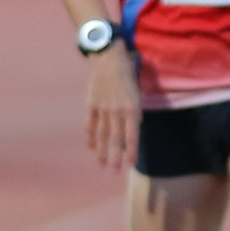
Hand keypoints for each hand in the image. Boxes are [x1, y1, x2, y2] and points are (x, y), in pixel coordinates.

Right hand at [85, 45, 139, 170]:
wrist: (109, 59)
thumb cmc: (128, 76)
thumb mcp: (138, 93)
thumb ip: (136, 112)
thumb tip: (135, 127)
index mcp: (131, 108)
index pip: (131, 136)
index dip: (130, 151)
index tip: (130, 164)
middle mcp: (116, 110)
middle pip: (115, 139)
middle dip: (114, 157)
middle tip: (114, 172)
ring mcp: (102, 108)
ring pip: (102, 134)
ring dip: (102, 151)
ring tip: (102, 164)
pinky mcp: (92, 104)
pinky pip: (91, 124)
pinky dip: (91, 137)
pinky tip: (92, 147)